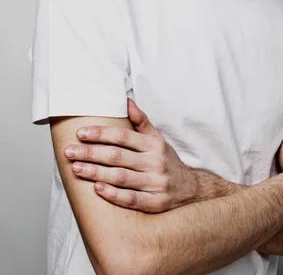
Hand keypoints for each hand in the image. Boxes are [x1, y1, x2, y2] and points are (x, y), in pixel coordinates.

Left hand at [64, 98, 196, 212]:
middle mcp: (155, 162)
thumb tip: (126, 100)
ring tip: (76, 168)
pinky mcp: (155, 203)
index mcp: (153, 144)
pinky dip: (113, 194)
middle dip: (91, 153)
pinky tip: (97, 188)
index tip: (80, 133)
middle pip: (118, 156)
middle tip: (70, 152)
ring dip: (96, 173)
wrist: (191, 188)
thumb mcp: (157, 138)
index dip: (101, 134)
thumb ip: (141, 121)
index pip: (123, 137)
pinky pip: (131, 199)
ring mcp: (155, 183)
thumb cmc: (166, 160)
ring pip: (121, 177)